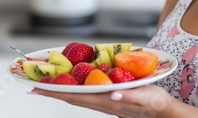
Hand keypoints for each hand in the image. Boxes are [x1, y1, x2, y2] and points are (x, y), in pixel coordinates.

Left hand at [31, 85, 176, 117]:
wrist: (163, 113)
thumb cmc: (155, 104)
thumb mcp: (145, 97)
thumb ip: (128, 95)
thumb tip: (112, 93)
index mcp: (107, 102)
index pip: (76, 98)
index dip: (56, 93)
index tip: (39, 89)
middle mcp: (103, 104)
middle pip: (72, 98)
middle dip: (53, 92)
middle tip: (35, 86)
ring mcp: (105, 103)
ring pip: (78, 97)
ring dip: (62, 91)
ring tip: (48, 86)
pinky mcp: (109, 100)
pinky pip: (87, 95)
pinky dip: (75, 90)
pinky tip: (74, 85)